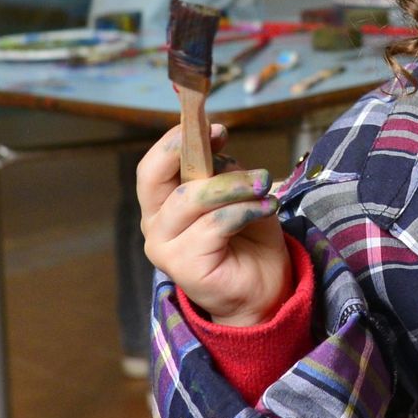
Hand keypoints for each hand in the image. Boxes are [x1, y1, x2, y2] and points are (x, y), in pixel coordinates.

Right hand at [138, 122, 291, 326]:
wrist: (264, 289)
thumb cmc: (248, 236)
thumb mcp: (236, 193)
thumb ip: (221, 170)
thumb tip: (215, 141)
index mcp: (161, 205)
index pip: (151, 168)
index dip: (175, 142)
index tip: (215, 128)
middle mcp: (154, 226)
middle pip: (157, 179)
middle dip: (192, 152)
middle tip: (226, 141)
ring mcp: (164, 248)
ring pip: (192, 198)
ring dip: (233, 185)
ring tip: (263, 185)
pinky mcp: (183, 266)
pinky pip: (215, 224)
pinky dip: (245, 210)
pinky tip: (266, 208)